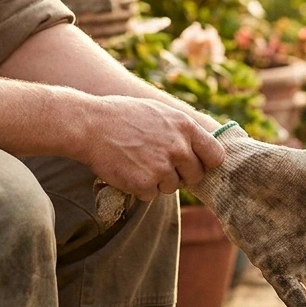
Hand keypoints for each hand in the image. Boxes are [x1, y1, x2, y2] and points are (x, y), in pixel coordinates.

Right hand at [79, 96, 224, 206]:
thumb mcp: (159, 111)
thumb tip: (204, 143)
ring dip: (158, 181)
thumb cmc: (122, 115)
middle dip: (181, 174)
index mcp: (185, 127)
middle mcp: (178, 147)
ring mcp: (162, 167)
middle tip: (159, 164)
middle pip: (196, 176)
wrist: (89, 125)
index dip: (206, 162)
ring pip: (172, 187)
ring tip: (137, 162)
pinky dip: (139, 188)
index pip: (216, 155)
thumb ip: (183, 129)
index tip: (196, 164)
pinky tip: (127, 170)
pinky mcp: (145, 183)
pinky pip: (151, 195)